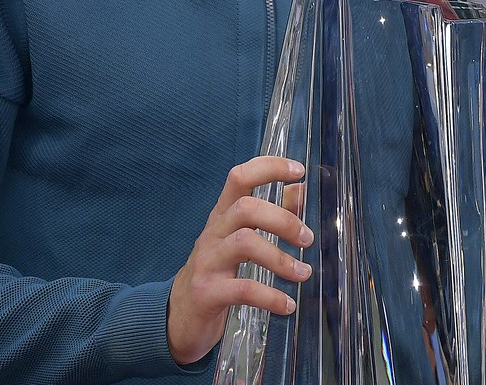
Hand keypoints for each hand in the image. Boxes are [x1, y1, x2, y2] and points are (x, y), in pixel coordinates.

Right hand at [167, 156, 312, 365]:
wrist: (177, 318)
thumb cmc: (216, 273)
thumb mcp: (239, 240)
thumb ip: (270, 215)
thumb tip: (299, 190)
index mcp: (222, 217)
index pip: (239, 178)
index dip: (269, 168)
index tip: (299, 170)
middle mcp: (213, 234)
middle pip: (246, 209)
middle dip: (283, 220)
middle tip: (308, 239)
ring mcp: (207, 262)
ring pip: (244, 243)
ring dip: (281, 258)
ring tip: (304, 273)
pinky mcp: (207, 293)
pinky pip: (243, 289)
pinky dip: (271, 297)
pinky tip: (287, 305)